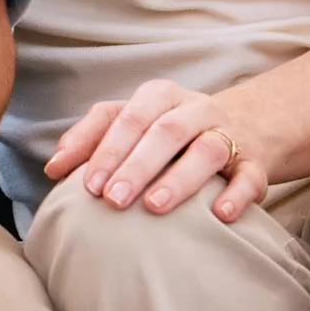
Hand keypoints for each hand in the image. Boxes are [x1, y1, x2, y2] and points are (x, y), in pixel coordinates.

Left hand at [46, 78, 269, 222]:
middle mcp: (195, 109)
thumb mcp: (132, 126)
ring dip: (179, 178)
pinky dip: (238, 194)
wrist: (248, 127)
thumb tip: (53, 169)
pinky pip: (251, 175)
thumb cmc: (170, 134)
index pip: (127, 116)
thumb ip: (92, 140)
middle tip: (112, 200)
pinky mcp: (256, 161)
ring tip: (154, 207)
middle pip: (165, 130)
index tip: (85, 184)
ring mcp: (229, 133)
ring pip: (207, 149)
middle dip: (135, 165)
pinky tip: (221, 215)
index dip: (105, 148)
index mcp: (159, 96)